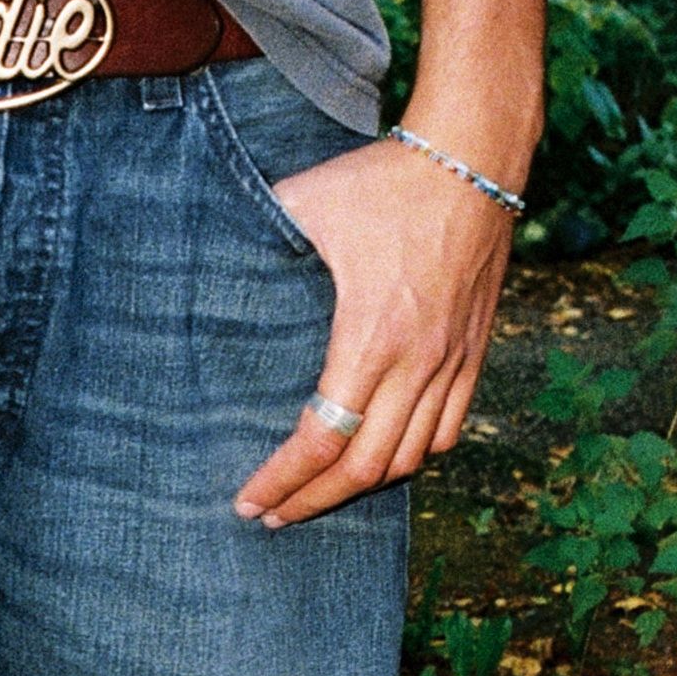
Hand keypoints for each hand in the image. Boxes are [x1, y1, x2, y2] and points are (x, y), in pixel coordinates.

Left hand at [234, 131, 515, 528]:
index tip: (248, 502)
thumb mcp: (304, 201)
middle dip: (312, 501)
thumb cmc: (382, 179)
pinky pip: (448, 431)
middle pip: (362, 468)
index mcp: (369, 336)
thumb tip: (202, 253)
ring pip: (408, 459)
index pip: (321, 439)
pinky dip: (412, 458)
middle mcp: (416, 362)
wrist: (473, 159)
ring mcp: (451, 362)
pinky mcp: (473, 352)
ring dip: (360, 489)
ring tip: (319, 496)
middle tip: (272, 516)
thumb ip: (257, 235)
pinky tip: (381, 462)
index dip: (281, 480)